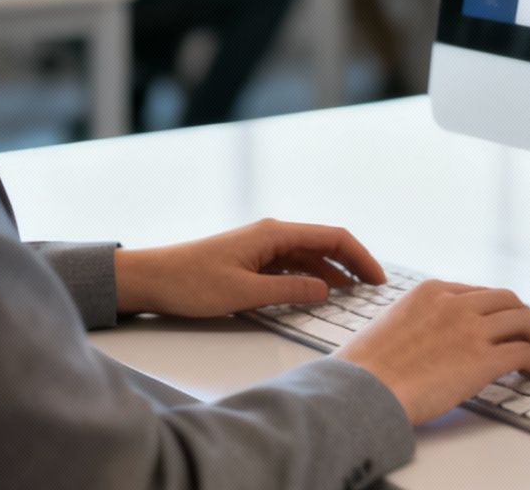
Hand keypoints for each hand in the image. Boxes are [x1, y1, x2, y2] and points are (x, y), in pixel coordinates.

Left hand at [113, 219, 385, 317]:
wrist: (151, 279)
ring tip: (352, 295)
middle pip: (324, 244)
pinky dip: (309, 278)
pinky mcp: (252, 261)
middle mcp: (272, 234)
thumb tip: (326, 290)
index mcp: (274, 233)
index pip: (332, 237)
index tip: (377, 280)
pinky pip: (291, 266)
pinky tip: (317, 294)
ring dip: (332, 273)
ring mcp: (262, 247)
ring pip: (309, 256)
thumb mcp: (244, 293)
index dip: (360, 257)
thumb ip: (289, 291)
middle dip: (352, 264)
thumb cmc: (191, 283)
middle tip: (373, 290)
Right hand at [336, 280, 529, 424]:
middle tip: (528, 339)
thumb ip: (419, 322)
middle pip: (508, 301)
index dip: (496, 312)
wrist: (363, 388)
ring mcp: (471, 329)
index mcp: (432, 291)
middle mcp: (455, 303)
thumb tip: (431, 340)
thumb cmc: (366, 368)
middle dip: (523, 319)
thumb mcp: (392, 324)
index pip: (479, 293)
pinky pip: (525, 353)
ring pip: (524, 322)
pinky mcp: (483, 359)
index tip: (502, 327)